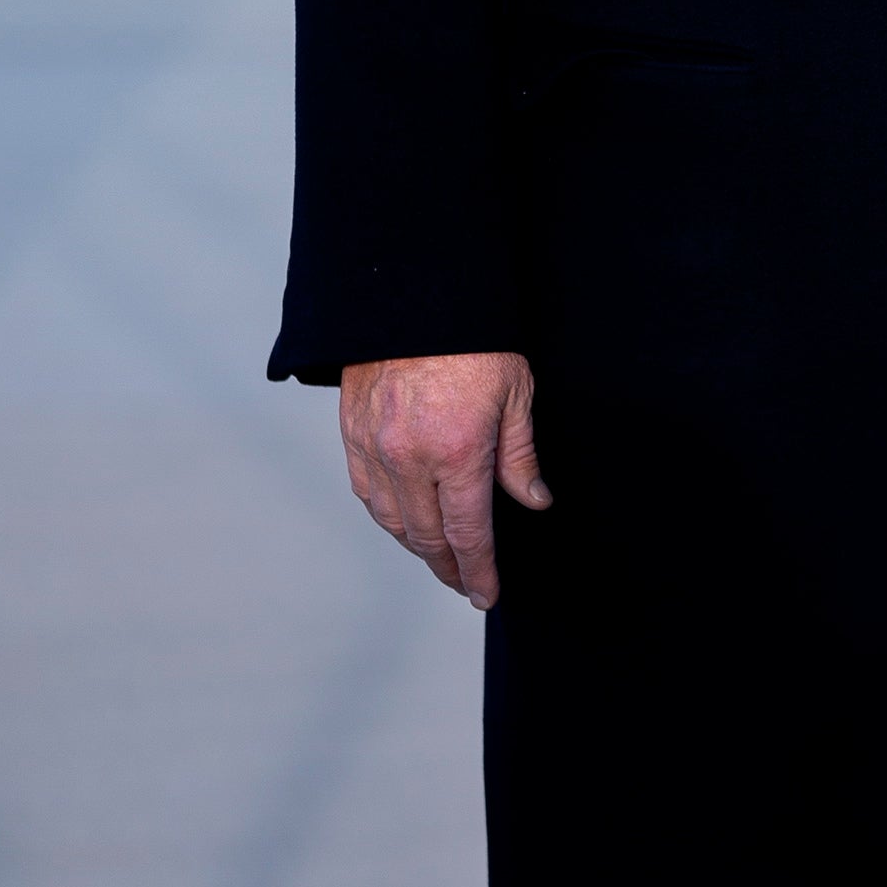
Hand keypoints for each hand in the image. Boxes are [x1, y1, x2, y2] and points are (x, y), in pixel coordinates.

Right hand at [340, 350, 549, 608]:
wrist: (413, 293)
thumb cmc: (474, 339)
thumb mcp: (516, 392)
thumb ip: (521, 455)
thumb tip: (534, 500)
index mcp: (457, 453)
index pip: (468, 534)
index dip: (478, 571)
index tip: (486, 594)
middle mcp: (410, 460)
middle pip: (427, 537)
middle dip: (449, 568)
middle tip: (466, 584)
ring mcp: (374, 449)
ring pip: (391, 521)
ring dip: (416, 545)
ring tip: (439, 556)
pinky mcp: (352, 434)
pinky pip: (366, 492)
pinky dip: (387, 514)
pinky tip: (404, 519)